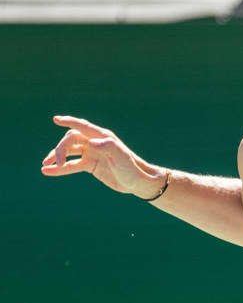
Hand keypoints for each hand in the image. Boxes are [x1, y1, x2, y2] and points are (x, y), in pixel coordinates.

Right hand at [41, 115, 163, 197]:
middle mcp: (95, 143)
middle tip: (57, 162)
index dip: (70, 121)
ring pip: (69, 152)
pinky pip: (71, 165)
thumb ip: (108, 147)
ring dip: (56, 157)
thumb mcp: (121, 157)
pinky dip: (60, 168)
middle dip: (61, 149)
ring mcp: (91, 154)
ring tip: (45, 165)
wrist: (137, 182)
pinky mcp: (90, 165)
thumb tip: (91, 142)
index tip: (56, 119)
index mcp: (102, 137)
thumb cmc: (131, 168)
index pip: (83, 126)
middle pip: (71, 140)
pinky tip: (47, 171)